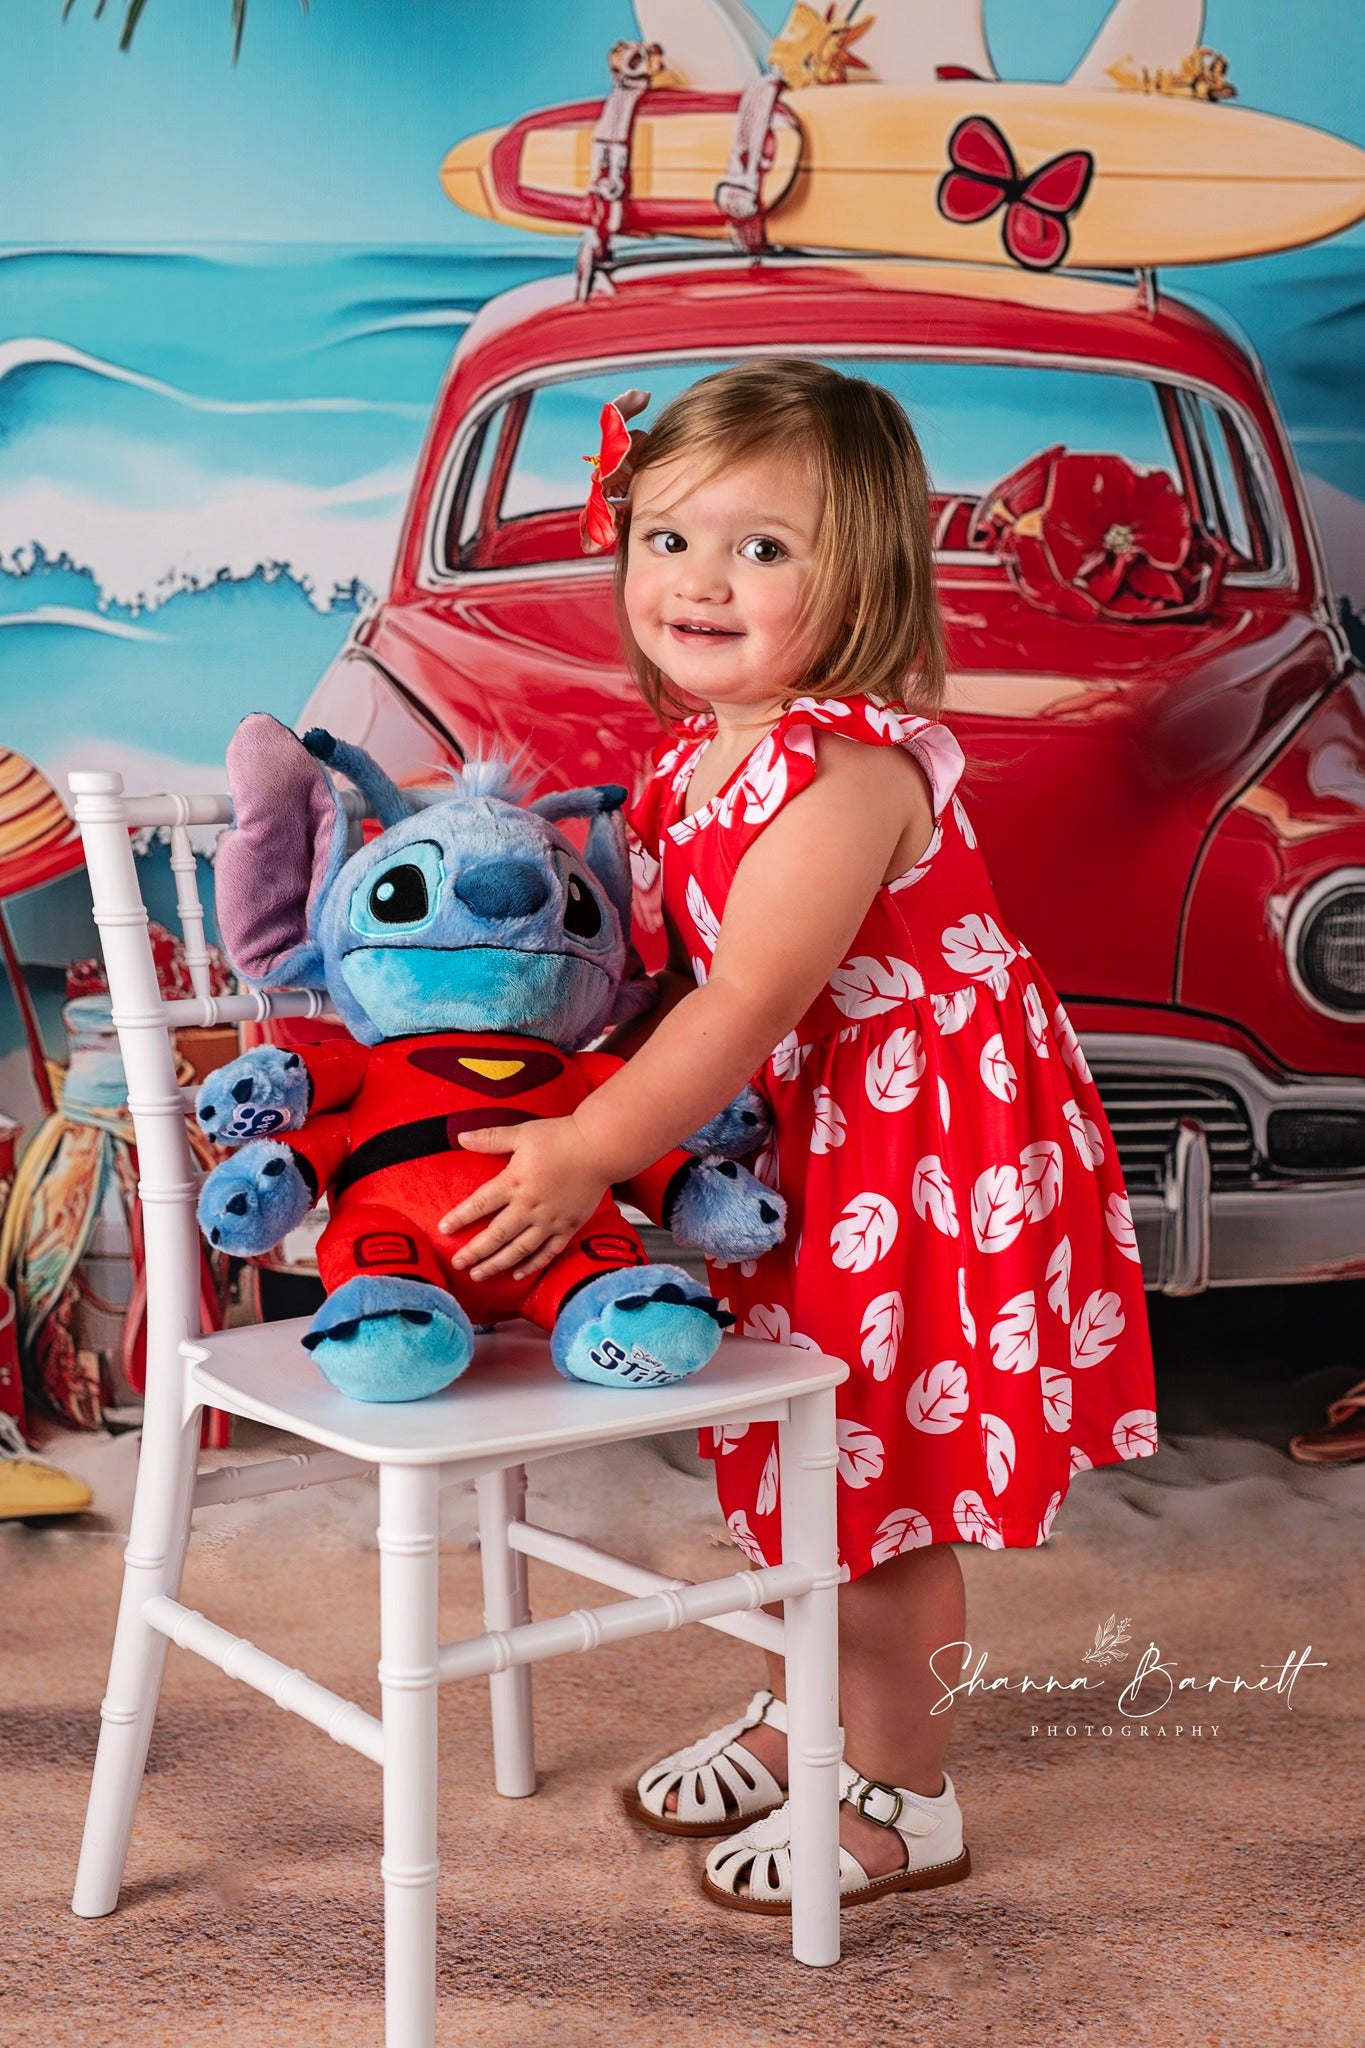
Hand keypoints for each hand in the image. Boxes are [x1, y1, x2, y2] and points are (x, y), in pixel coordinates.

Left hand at [436, 1116, 610, 1281]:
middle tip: (458, 1263)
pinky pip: (547, 1252)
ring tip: (479, 1274)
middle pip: (496, 1235)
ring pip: (519, 1250)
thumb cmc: (562, 1137)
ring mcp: (550, 1220)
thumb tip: (461, 1137)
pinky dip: (531, 1265)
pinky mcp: (568, 1227)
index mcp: (515, 1182)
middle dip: (474, 1252)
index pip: (480, 1204)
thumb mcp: (522, 1133)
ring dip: (497, 1264)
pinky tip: (517, 1273)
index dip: (460, 1218)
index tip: (444, 1229)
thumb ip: (490, 1138)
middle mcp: (530, 1206)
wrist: (600, 1147)